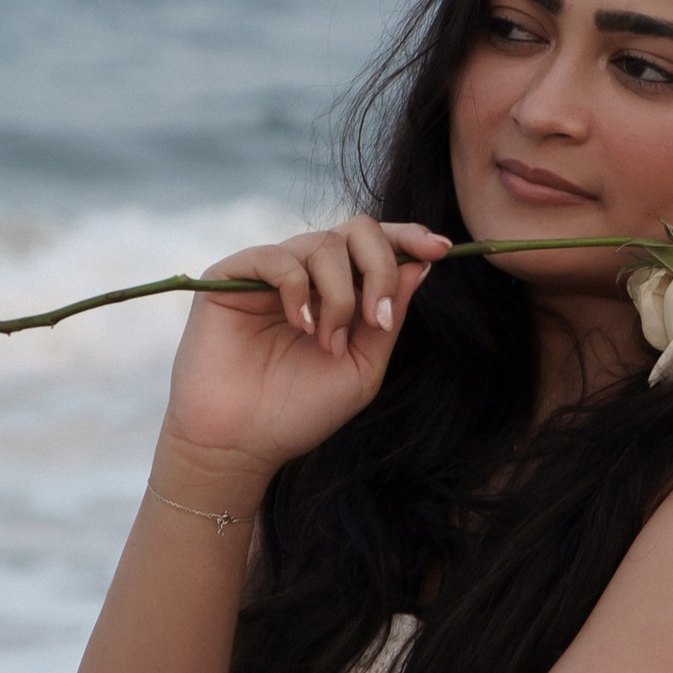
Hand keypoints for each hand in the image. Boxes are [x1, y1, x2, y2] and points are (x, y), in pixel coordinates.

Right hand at [158, 217, 450, 482]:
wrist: (240, 443)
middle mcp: (306, 274)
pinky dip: (299, 289)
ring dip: (339, 296)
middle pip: (357, 229)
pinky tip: (300, 325)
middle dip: (380, 267)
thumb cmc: (299, 412)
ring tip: (326, 342)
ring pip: (323, 244)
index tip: (441, 250)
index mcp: (339, 291)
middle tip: (377, 318)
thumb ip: (390, 315)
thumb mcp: (362, 367)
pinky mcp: (231, 276)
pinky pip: (278, 257)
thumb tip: (423, 266)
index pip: (376, 244)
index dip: (409, 238)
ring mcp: (268, 273)